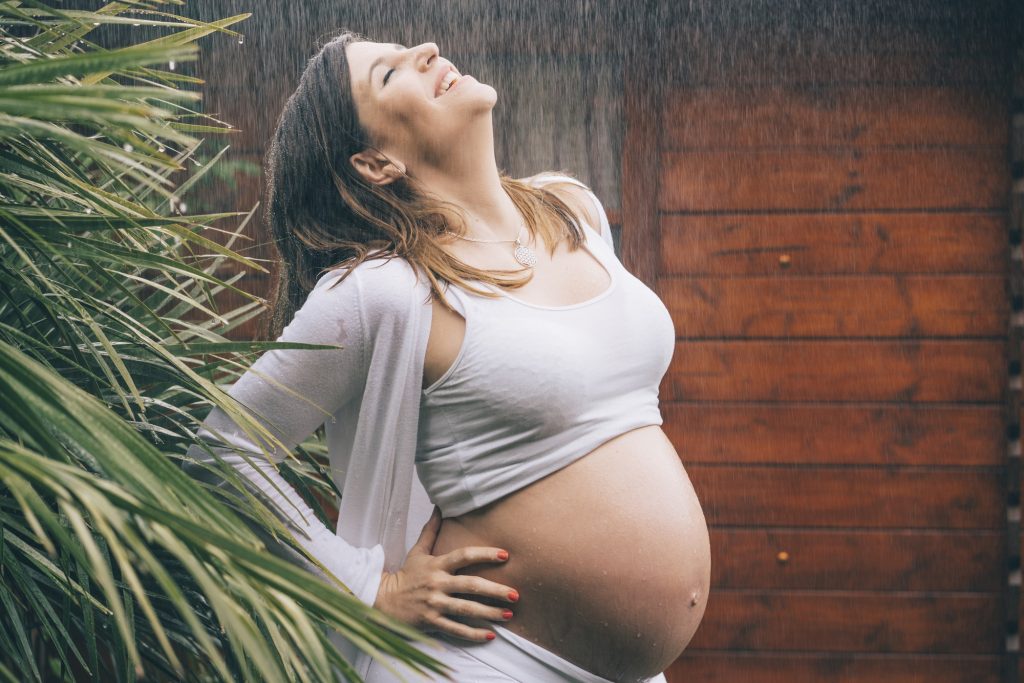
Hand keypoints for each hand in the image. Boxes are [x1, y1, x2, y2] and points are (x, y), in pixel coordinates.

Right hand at [373, 506, 517, 641]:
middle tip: (516, 594)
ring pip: (466, 609)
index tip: (505, 555)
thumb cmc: (406, 575)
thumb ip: (431, 530)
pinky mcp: (432, 621)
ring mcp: (434, 604)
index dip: (485, 554)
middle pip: (471, 585)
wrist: (383, 600)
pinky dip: (473, 634)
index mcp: (437, 564)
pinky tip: (490, 635)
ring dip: (490, 613)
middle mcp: (437, 583)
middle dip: (495, 590)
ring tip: (509, 614)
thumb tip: (439, 507)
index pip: (464, 556)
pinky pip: (456, 629)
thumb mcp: (417, 551)